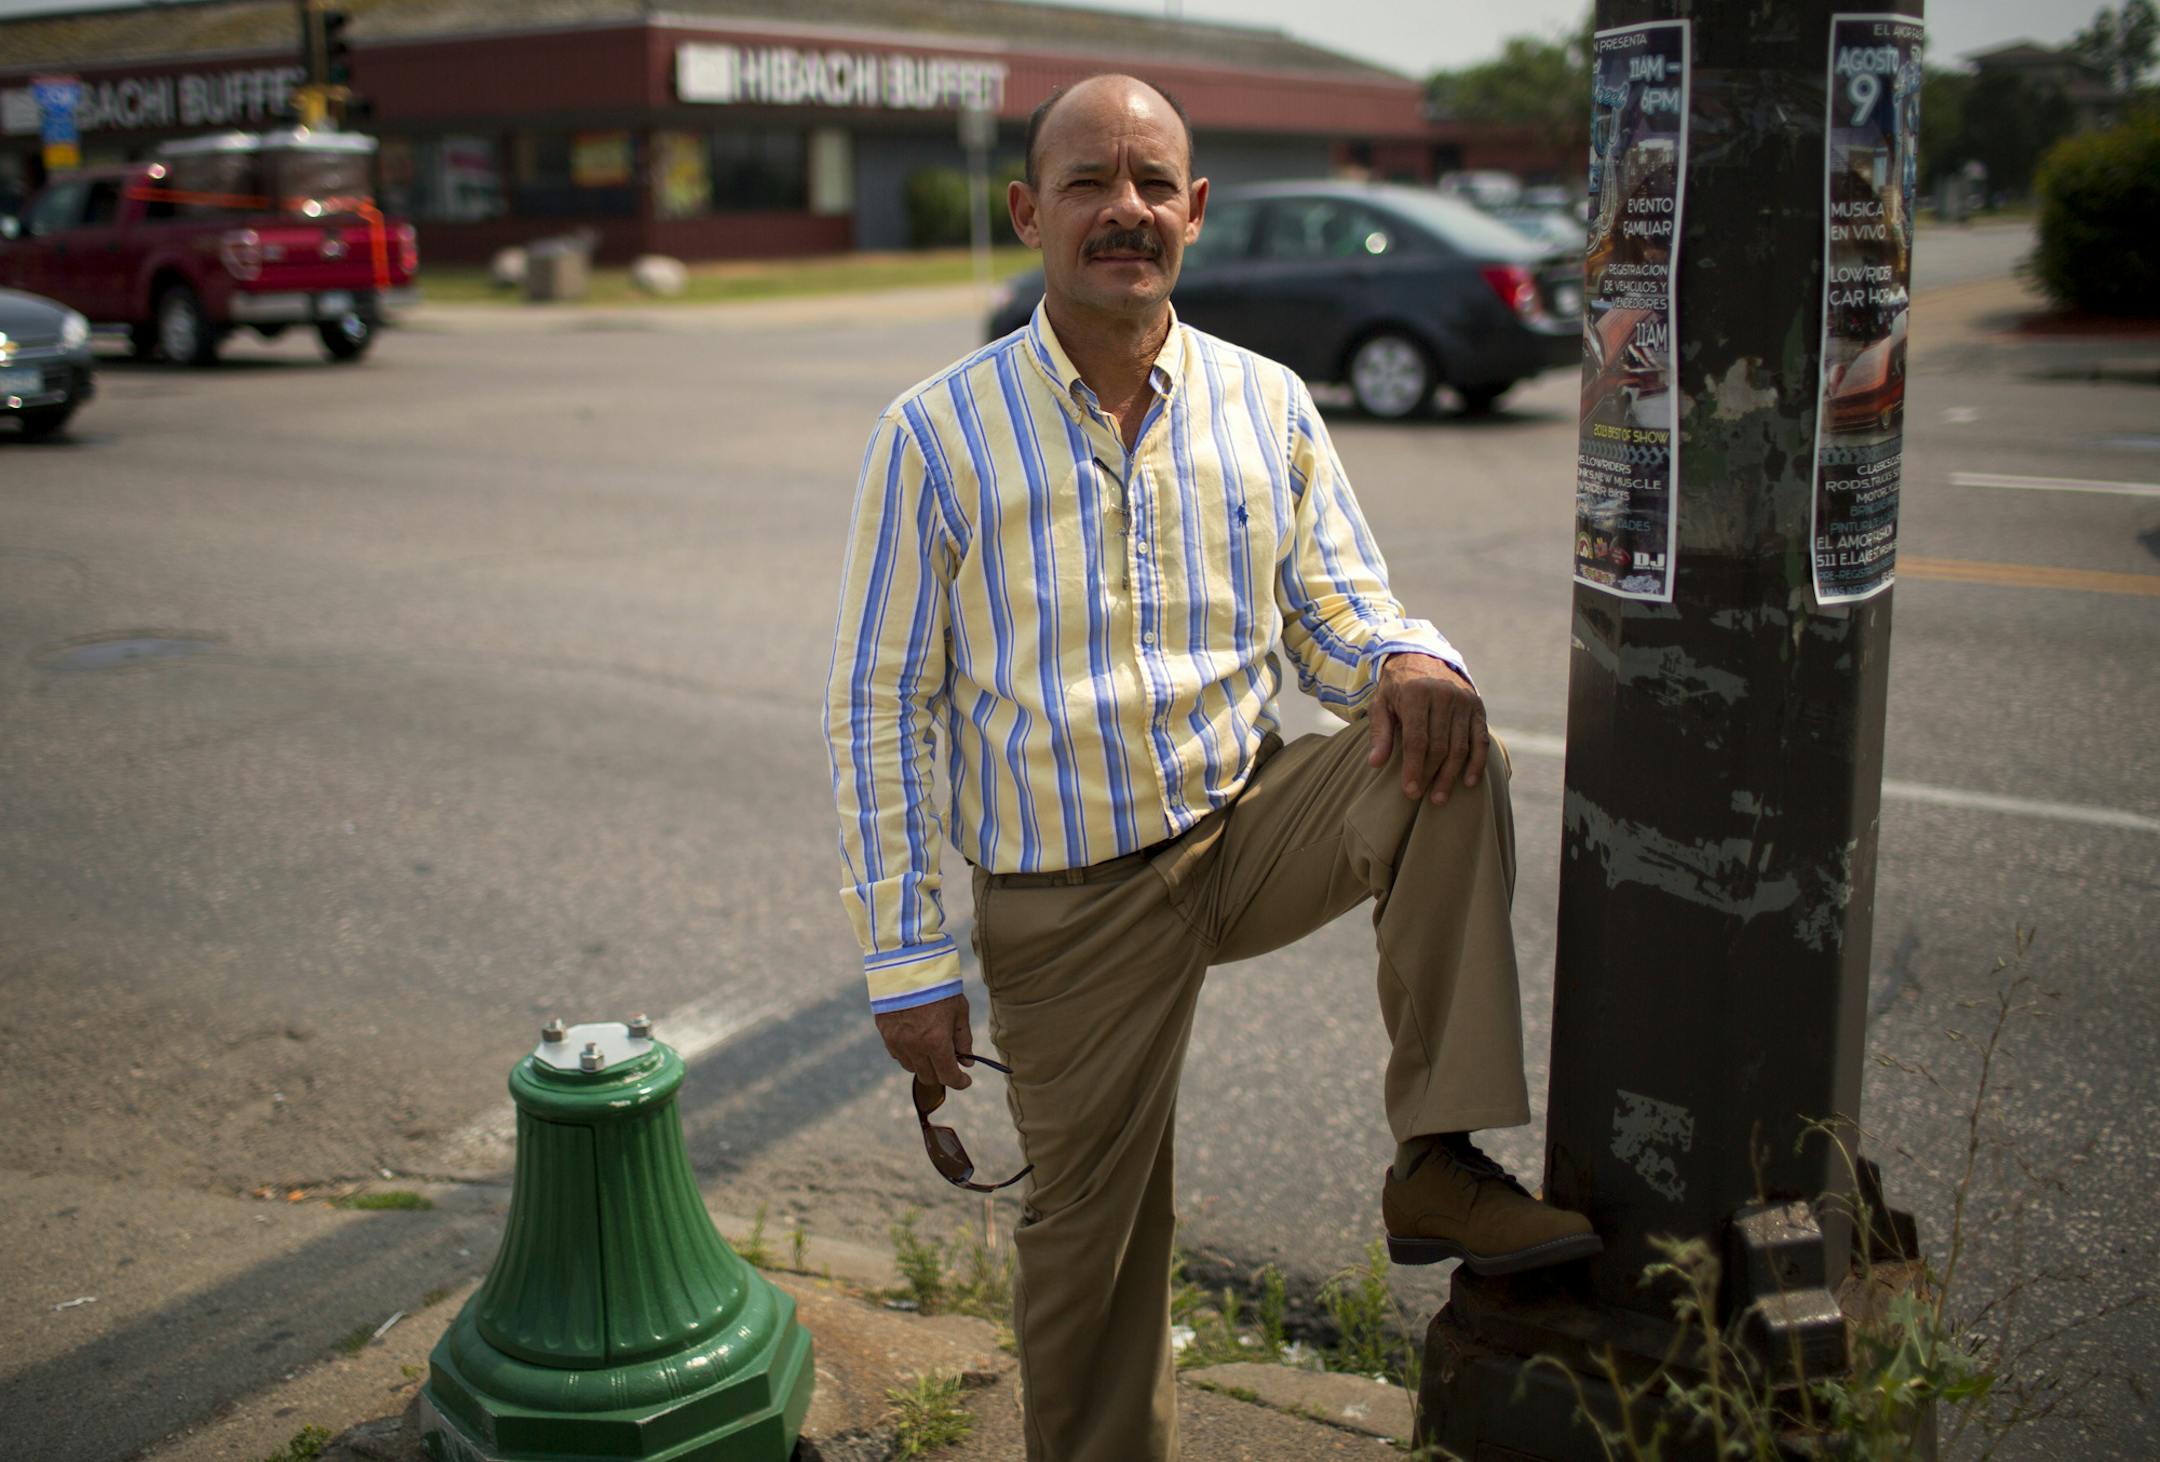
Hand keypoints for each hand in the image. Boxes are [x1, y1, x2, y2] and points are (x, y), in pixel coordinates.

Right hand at [874, 993, 974, 1088]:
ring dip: (925, 1065)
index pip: (948, 1076)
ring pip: (912, 1068)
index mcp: (936, 1042)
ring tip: (932, 1047)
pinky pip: (898, 1055)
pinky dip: (909, 1055)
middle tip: (951, 1062)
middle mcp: (915, 1047)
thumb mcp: (959, 1010)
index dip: (959, 1082)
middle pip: (929, 1077)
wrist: (907, 966)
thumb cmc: (938, 986)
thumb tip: (967, 1062)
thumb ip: (963, 1039)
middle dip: (942, 1074)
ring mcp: (897, 1042)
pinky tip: (916, 1041)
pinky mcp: (885, 1034)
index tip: (965, 1080)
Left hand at [1367, 654, 1488, 805]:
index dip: (1413, 767)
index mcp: (1416, 694)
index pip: (1416, 739)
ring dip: (1451, 775)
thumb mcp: (1381, 704)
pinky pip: (1480, 739)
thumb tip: (1375, 763)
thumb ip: (1379, 733)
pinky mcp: (1477, 706)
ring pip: (1460, 746)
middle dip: (1431, 775)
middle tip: (1423, 797)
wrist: (1422, 657)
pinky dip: (1477, 762)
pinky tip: (1469, 782)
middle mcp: (1443, 695)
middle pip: (1439, 746)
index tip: (1410, 790)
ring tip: (1440, 798)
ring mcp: (1463, 700)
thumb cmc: (1397, 688)